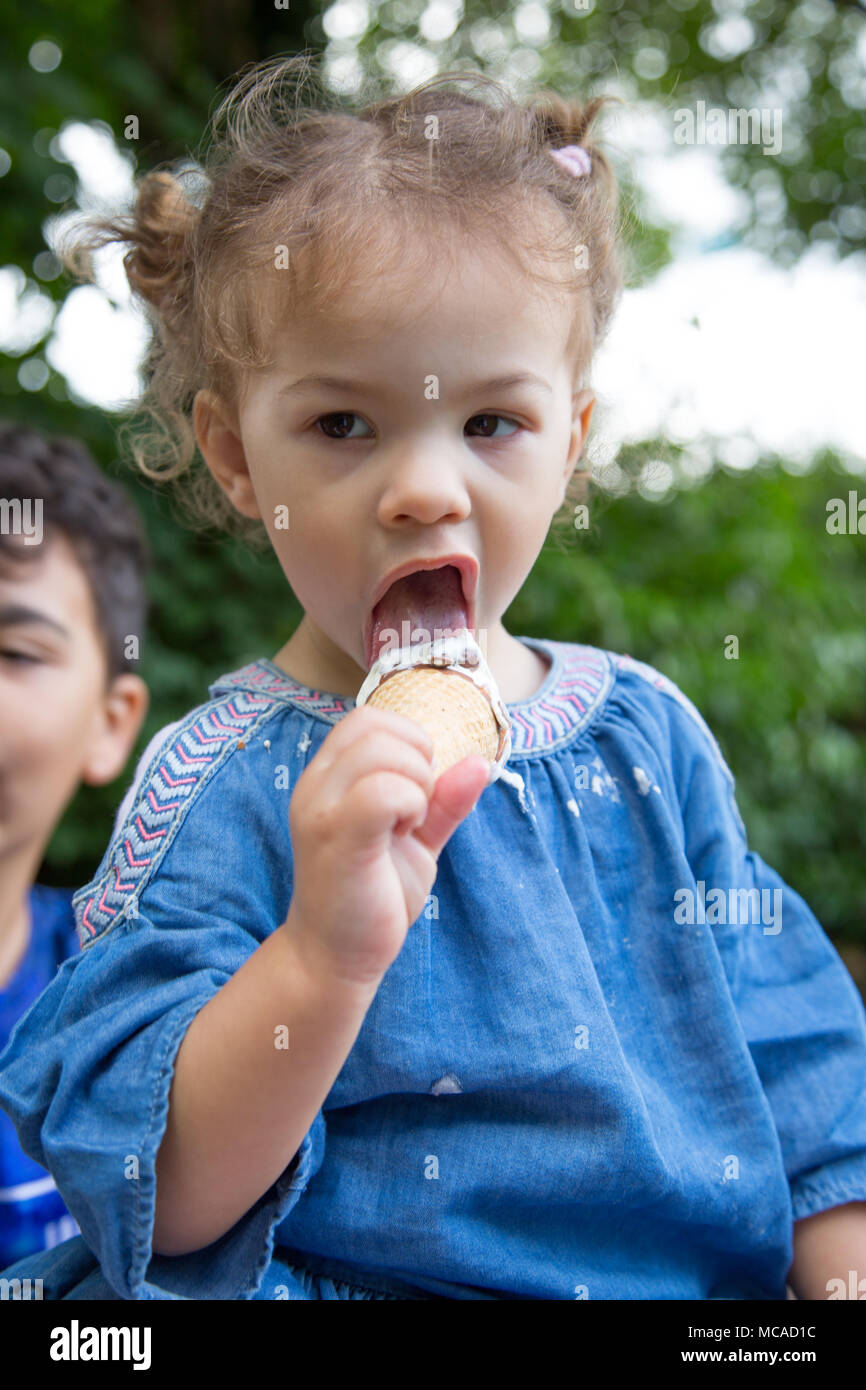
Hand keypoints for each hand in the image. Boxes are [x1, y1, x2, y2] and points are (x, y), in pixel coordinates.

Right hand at [286, 706, 488, 987]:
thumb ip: (443, 801)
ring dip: (415, 783)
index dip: (408, 741)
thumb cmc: (371, 896)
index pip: (367, 719)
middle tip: (415, 810)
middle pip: (376, 725)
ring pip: (382, 751)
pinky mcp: (336, 837)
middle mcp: (315, 784)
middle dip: (418, 759)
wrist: (334, 957)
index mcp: (327, 777)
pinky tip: (404, 834)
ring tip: (407, 825)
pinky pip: (383, 790)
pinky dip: (410, 804)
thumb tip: (480, 762)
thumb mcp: (416, 841)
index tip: (416, 790)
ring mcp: (320, 808)